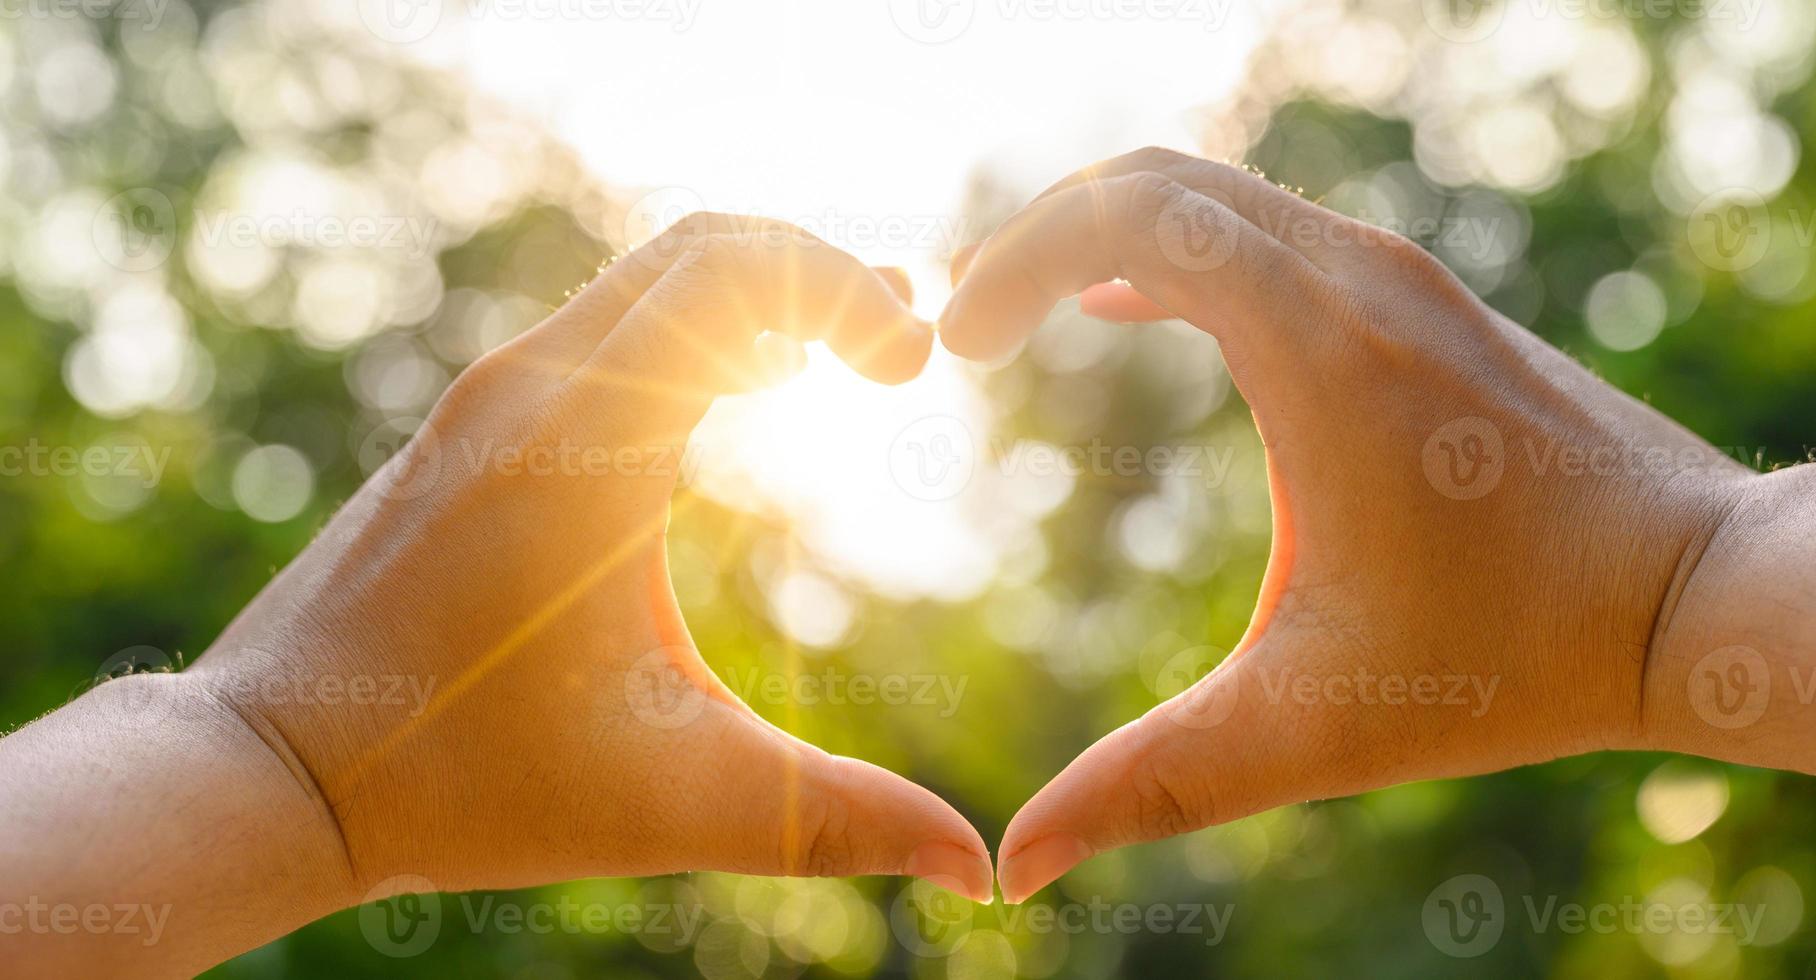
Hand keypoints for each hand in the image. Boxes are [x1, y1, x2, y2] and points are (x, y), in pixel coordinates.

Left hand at [192, 214, 994, 901]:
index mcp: (585, 448)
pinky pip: (602, 324)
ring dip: (754, 298)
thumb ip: (838, 821)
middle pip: (702, 246)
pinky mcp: (471, 424)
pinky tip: (737, 395)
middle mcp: (529, 390)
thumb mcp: (675, 799)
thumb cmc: (463, 783)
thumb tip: (978, 869)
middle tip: (899, 345)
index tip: (911, 369)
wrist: (270, 767)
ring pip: (646, 278)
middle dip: (819, 275)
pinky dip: (689, 329)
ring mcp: (489, 397)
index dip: (848, 291)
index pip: (735, 272)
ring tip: (838, 360)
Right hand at [939, 147, 1811, 903]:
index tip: (955, 348)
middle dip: (1040, 235)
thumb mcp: (1315, 725)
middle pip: (1158, 179)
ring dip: (1107, 236)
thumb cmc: (1518, 657)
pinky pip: (1269, 233)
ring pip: (1217, 196)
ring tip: (1025, 314)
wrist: (1696, 595)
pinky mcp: (1421, 302)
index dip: (1014, 260)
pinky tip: (1133, 315)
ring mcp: (1399, 279)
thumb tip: (1019, 863)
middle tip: (966, 324)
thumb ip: (1156, 786)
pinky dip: (1179, 253)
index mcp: (1318, 347)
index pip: (1129, 218)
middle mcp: (1359, 280)